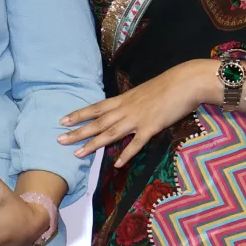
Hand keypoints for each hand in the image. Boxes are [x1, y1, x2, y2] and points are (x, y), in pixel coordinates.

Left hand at [56, 60, 220, 167]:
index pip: (96, 108)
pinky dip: (126, 154)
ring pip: (111, 133)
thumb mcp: (144, 91)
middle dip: (78, 132)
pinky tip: (117, 164)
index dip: (79, 114)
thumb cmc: (167, 85)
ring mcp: (138, 119)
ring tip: (78, 154)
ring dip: (93, 144)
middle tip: (59, 140)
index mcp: (124, 99)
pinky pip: (136, 143)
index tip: (62, 120)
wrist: (186, 82)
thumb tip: (124, 109)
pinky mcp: (152, 127)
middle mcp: (126, 109)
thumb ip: (132, 102)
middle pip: (98, 122)